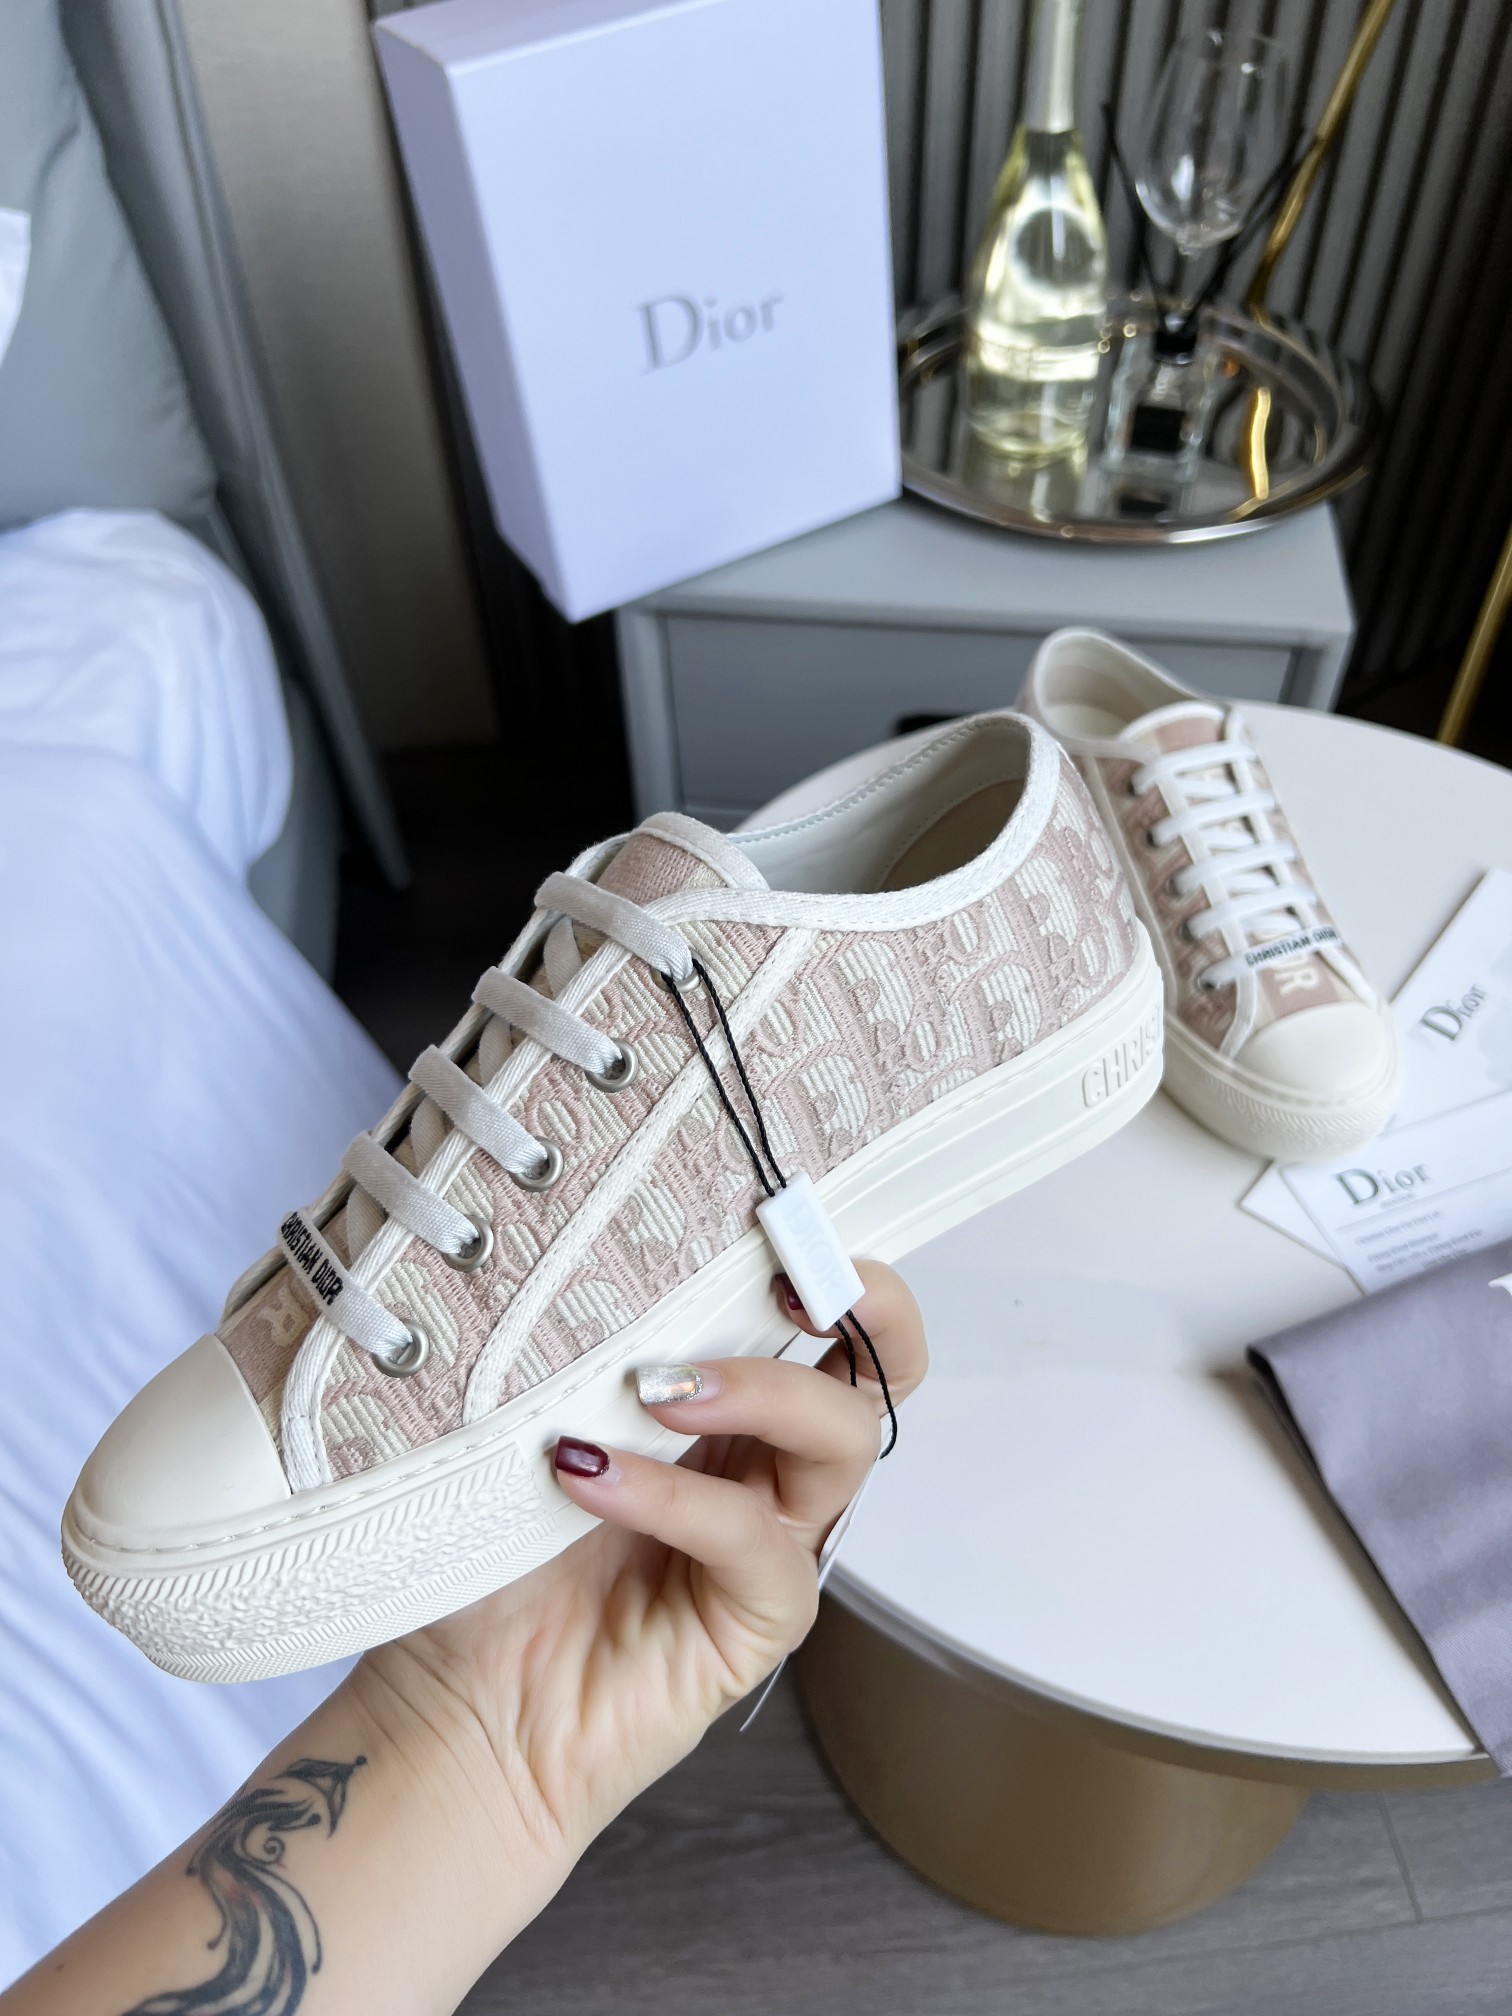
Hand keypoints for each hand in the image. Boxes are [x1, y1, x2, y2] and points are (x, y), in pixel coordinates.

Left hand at [357, 1261, 926, 1867]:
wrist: (456, 1704)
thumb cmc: (489, 1558)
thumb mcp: (527, 1419)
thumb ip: (576, 1343)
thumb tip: (577, 1237)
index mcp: (725, 1404)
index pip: (822, 1315)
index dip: (827, 1260)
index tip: (777, 1211)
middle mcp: (767, 1465)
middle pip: (880, 1369)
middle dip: (861, 1304)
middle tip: (788, 1278)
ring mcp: (773, 1541)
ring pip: (841, 1439)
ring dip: (759, 1390)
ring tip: (655, 1390)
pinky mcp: (760, 1617)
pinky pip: (753, 1539)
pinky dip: (674, 1496)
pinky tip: (589, 1477)